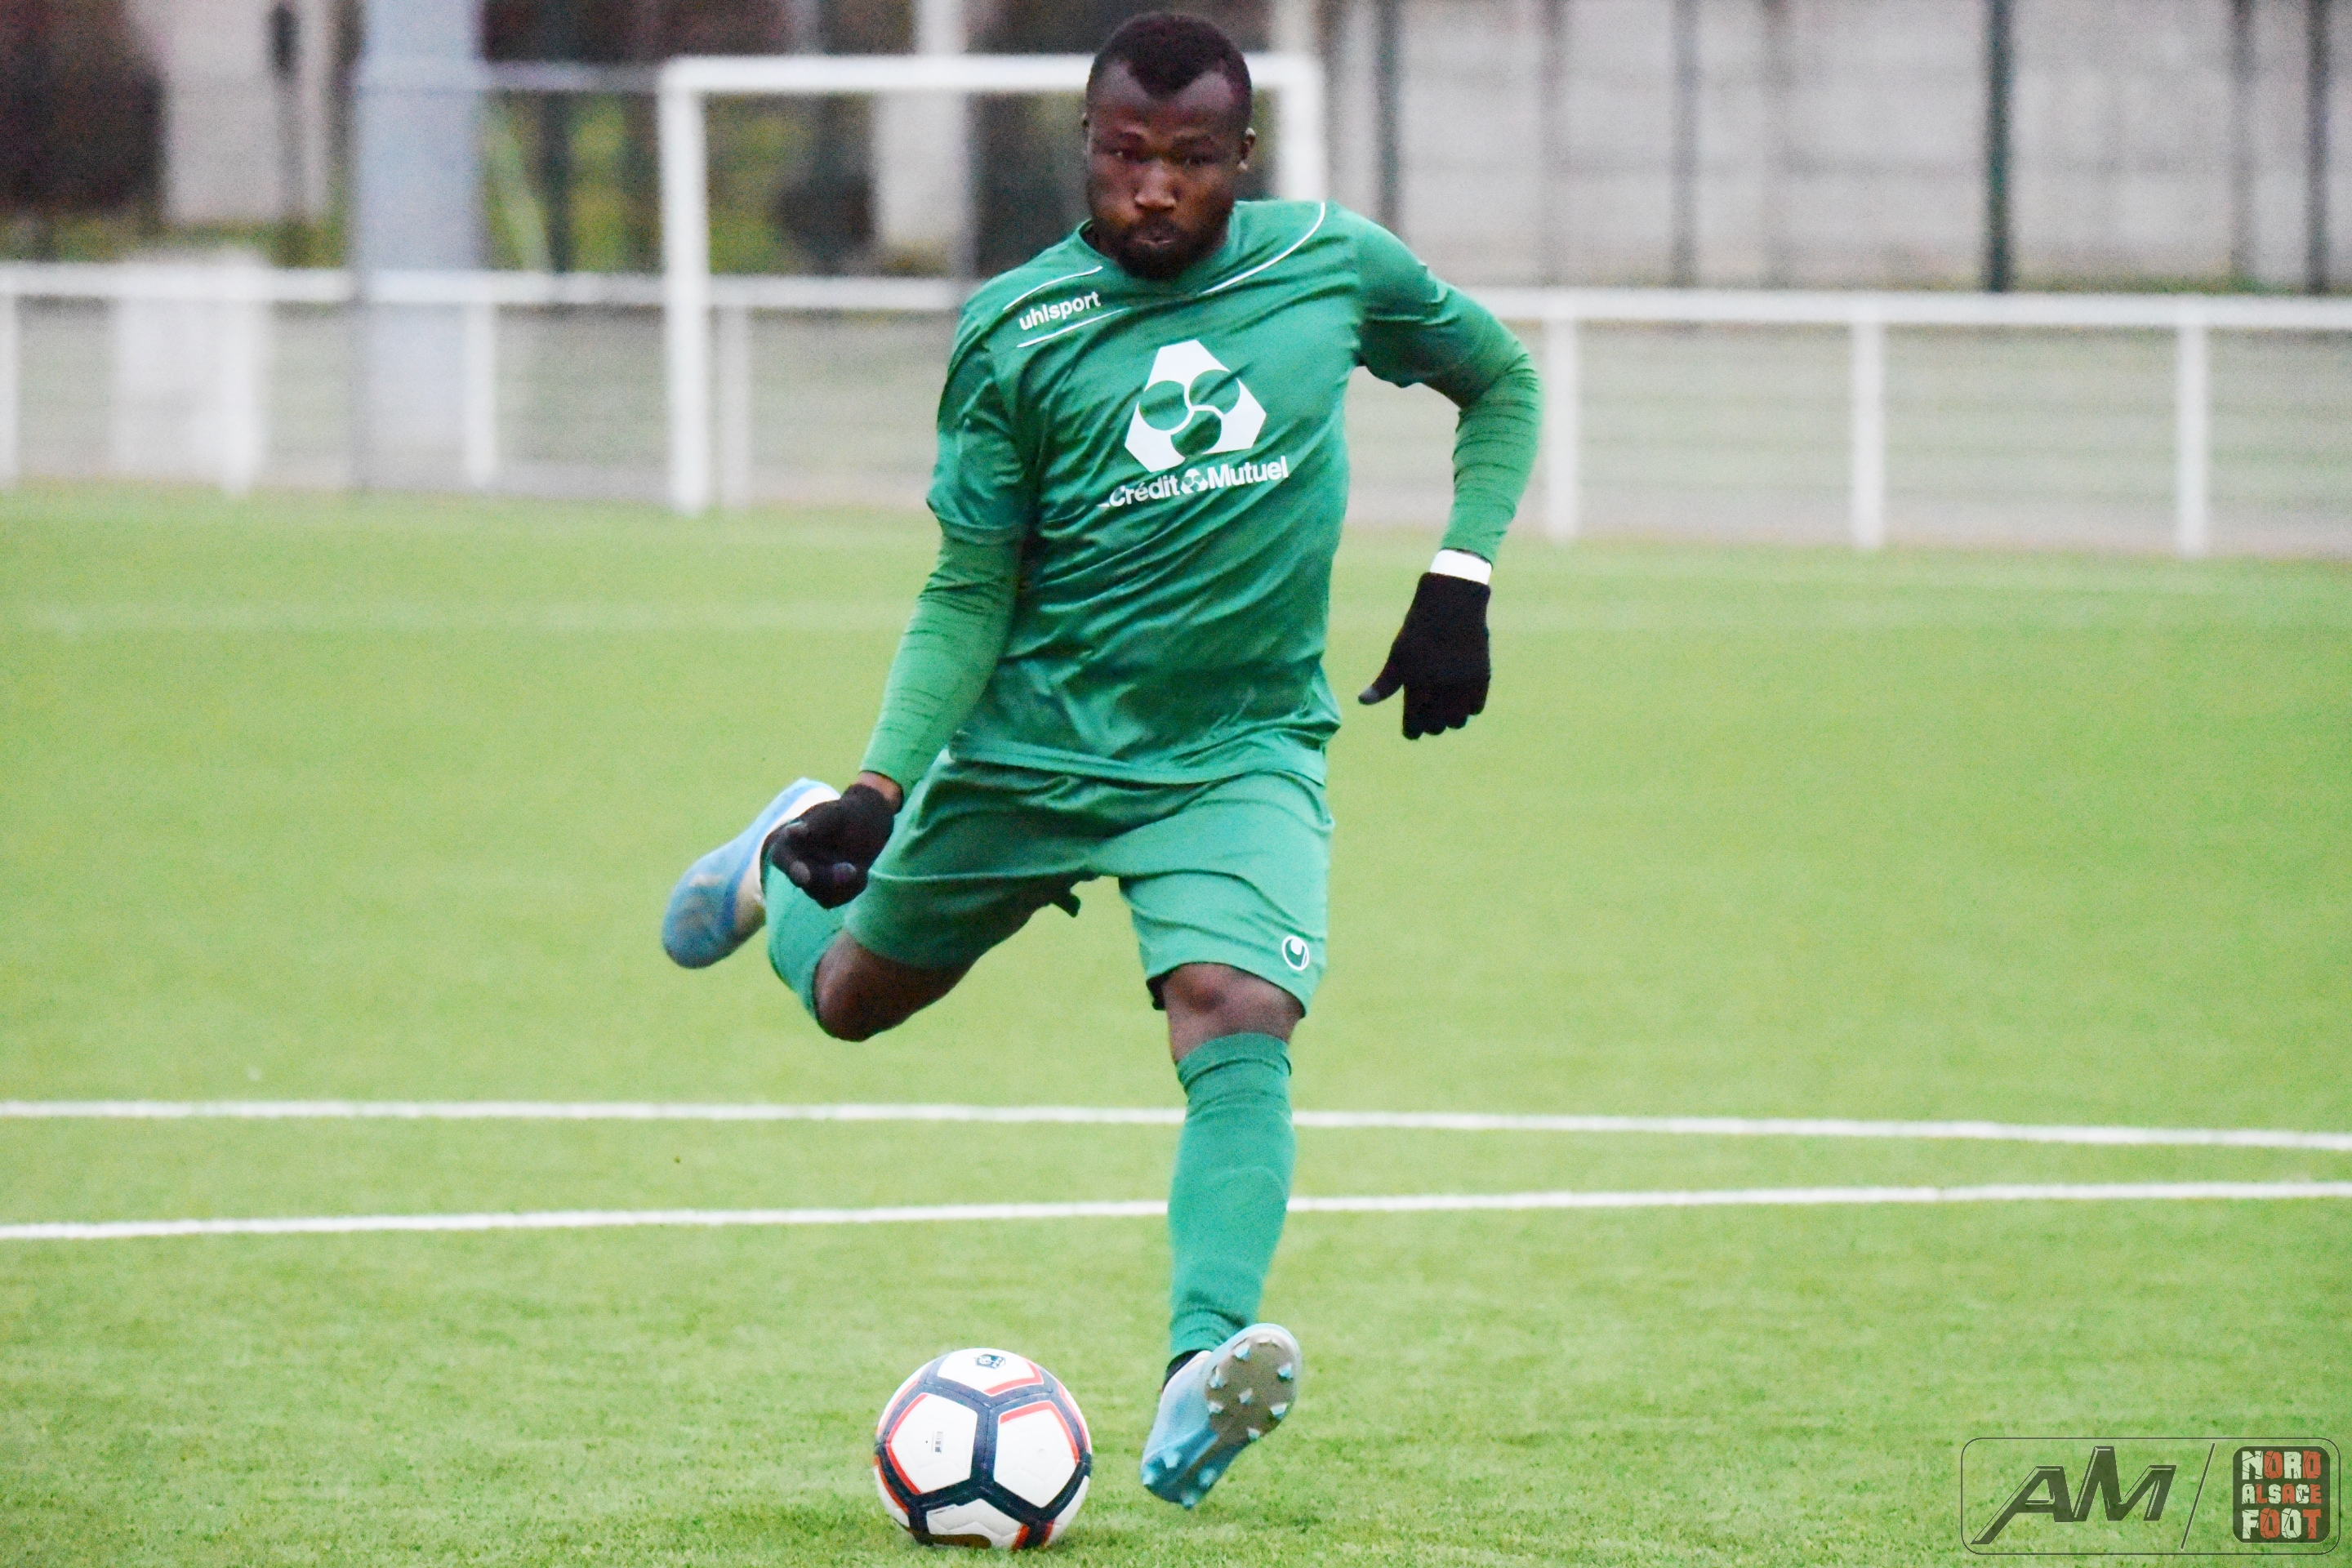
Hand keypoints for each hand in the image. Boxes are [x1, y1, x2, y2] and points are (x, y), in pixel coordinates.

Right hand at [769, 781, 896, 908]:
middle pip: (806, 881)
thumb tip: (792, 832)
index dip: (791, 868)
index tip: (804, 876)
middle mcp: (796, 864)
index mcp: (789, 843)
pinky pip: (836, 899)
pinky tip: (861, 872)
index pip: (781, 858)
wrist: (866, 824)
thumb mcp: (834, 814)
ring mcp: (810, 881)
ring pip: (822, 895)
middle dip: (830, 878)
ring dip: (845, 884)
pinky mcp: (826, 892)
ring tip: (860, 866)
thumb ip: (815, 824)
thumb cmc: (846, 814)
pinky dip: (852, 888)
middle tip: (855, 870)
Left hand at [1357, 572, 1490, 738]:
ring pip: (1457, 722)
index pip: (1414, 726)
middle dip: (1430, 726)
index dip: (1412, 730)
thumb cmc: (1418, 632)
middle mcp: (1440, 691)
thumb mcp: (1397, 656)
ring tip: (1445, 710)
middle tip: (1427, 717)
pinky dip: (1468, 708)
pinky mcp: (1481, 679)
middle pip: (1436, 728)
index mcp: (1416, 688)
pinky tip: (1460, 699)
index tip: (1411, 729)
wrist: (1452, 606)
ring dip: (1450, 719)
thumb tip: (1362, 702)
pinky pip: (1476, 709)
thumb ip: (1384, 685)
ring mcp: (1463, 686)